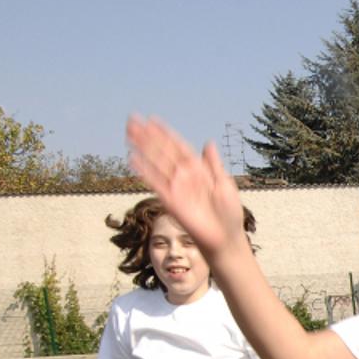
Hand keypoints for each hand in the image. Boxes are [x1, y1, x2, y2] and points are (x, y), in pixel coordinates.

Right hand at [125, 116, 247, 258]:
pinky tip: (133, 159)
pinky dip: (144, 171)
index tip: (152, 120)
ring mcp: (176, 188)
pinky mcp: (171, 201)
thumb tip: (208, 143)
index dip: (165, 134)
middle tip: (133, 120)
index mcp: (198, 170)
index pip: (178, 147)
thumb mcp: (225, 184)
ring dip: (142, 148)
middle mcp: (184, 176)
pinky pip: (155, 183)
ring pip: (156, 163)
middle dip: (148, 137)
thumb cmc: (229, 213)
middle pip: (163, 152)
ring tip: (129, 133)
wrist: (226, 238)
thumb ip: (214, 165)